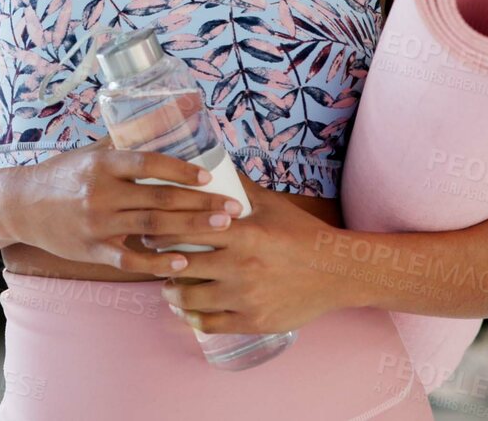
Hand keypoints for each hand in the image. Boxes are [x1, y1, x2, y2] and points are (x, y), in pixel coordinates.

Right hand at [5, 136, 245, 276]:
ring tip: (221, 229)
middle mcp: (99, 192)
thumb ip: (127, 139)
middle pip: (158, 198)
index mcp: (102, 163)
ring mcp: (95, 223)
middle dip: (200, 204)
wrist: (20, 205)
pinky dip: (157, 262)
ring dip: (190, 229)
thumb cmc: (63, 174)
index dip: (180, 169)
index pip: (147, 162)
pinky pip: (129, 258)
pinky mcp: (90, 249)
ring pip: (150, 226)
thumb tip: (169, 113)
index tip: (208, 176)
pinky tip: (183, 263)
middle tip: (233, 208)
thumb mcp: (91, 151)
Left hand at [141, 178, 346, 334]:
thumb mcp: (273, 205)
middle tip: (152, 259)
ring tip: (169, 286)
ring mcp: (246, 297)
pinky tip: (188, 310)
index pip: (186, 229)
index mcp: (243, 233)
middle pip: (181, 264)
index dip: (161, 231)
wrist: (338, 272)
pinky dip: (192, 317)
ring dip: (172, 293)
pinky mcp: (252, 321)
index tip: (149, 231)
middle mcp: (241, 266)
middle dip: (160, 262)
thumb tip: (217, 163)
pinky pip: (207, 324)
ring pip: (189, 298)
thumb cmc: (304, 234)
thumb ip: (242, 187)